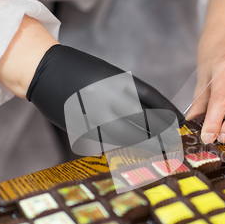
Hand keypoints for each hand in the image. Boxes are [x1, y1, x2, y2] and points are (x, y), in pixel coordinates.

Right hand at [0, 17, 183, 152]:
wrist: (44, 71)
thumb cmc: (81, 72)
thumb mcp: (110, 76)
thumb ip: (131, 94)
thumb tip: (154, 115)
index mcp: (120, 82)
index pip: (153, 100)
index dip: (169, 115)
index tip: (180, 124)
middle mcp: (111, 99)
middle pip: (145, 123)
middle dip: (162, 136)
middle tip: (173, 145)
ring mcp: (97, 116)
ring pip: (129, 138)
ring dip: (146, 146)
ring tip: (159, 152)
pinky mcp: (84, 129)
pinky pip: (110, 142)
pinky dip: (124, 147)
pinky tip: (134, 150)